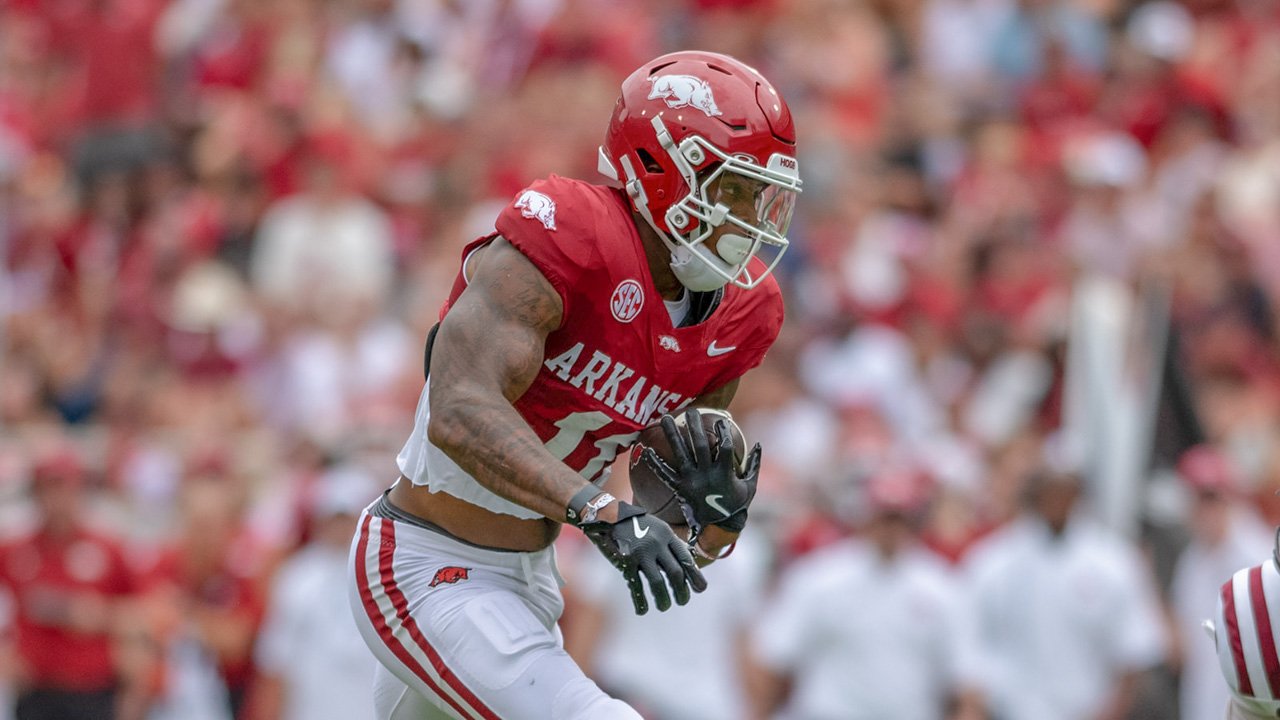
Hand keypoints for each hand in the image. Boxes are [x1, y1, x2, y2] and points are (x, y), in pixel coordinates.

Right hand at [577, 500, 706, 614]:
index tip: (700, 589)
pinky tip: (643, 610)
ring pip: (658, 582)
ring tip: (665, 606)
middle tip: (683, 601)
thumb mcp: (657, 527)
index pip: (685, 558)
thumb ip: (670, 543)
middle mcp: (656, 544)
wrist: (607, 516)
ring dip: (663, 599)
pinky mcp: (626, 562)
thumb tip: (689, 561)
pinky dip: (640, 601)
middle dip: (681, 591)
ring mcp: (641, 553)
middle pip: (675, 573)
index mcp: (666, 535)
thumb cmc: (635, 524)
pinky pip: (636, 585)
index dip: (695, 575)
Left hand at [640, 408, 760, 535]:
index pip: (724, 446)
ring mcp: (691, 481)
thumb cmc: (737, 505)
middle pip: (699, 445)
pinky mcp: (680, 489)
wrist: (720, 527)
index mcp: (725, 473)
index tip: (719, 420)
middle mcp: (706, 475)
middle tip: (690, 410)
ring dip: (672, 435)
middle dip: (694, 426)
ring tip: (664, 418)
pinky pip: (665, 475)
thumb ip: (755, 464)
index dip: (722, 431)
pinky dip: (656, 463)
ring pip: (680, 454)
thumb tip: (759, 444)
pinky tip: (647, 451)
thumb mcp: (751, 486)